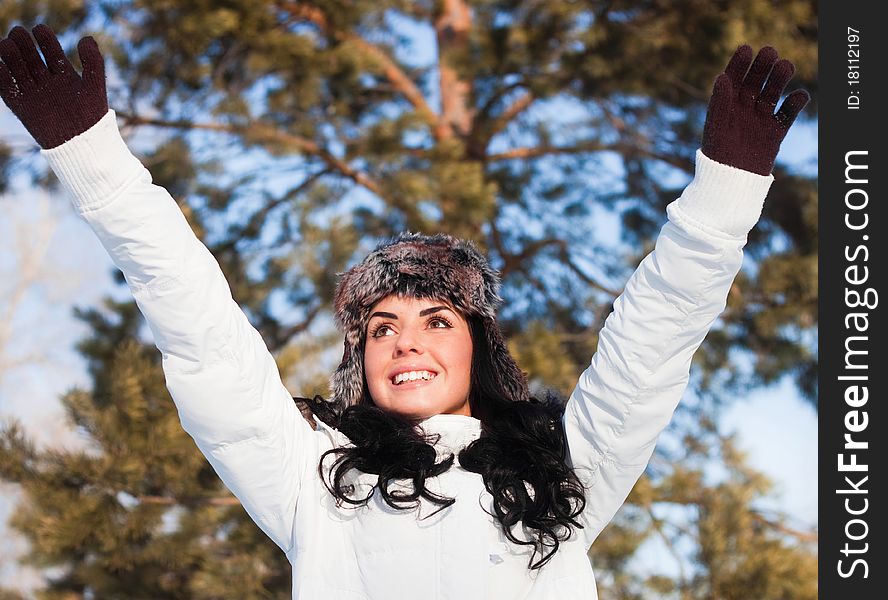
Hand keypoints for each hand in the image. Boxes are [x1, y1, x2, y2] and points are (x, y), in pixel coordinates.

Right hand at [0, 24, 106, 148]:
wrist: (81, 145)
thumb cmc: (92, 116)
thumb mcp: (94, 86)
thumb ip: (93, 62)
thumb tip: (86, 38)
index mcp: (64, 73)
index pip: (50, 49)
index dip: (44, 37)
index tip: (40, 29)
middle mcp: (46, 80)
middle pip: (30, 55)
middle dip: (22, 42)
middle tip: (18, 34)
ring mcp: (33, 92)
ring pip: (16, 67)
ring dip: (9, 55)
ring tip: (7, 45)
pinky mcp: (21, 106)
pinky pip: (6, 87)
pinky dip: (0, 75)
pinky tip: (0, 65)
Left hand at [701, 44, 809, 175]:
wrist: (731, 183)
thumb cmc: (717, 156)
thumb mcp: (716, 127)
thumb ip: (719, 102)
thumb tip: (722, 77)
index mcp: (725, 106)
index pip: (733, 79)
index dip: (739, 64)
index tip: (747, 48)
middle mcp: (743, 109)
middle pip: (755, 83)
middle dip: (762, 67)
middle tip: (771, 53)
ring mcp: (759, 119)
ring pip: (772, 94)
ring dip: (779, 79)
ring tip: (787, 67)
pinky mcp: (775, 132)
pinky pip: (787, 114)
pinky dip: (795, 104)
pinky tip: (800, 95)